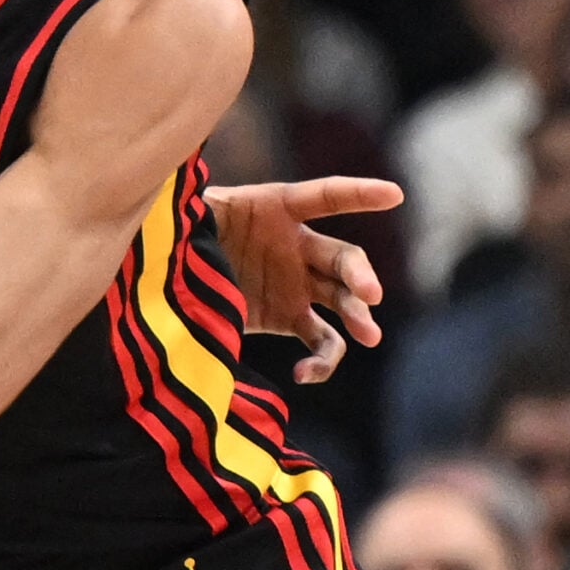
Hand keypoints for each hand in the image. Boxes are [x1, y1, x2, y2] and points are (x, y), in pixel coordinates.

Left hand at [204, 177, 399, 384]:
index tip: (392, 194)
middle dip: (359, 275)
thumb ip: (200, 208)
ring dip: (359, 317)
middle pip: (342, 259)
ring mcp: (298, 284)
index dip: (357, 194)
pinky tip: (304, 374)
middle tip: (370, 294)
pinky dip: (321, 361)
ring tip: (369, 336)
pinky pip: (321, 340)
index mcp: (277, 209)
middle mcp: (298, 246)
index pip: (324, 197)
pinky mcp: (289, 318)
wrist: (177, 275)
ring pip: (342, 300)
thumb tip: (195, 201)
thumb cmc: (185, 232)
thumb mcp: (191, 215)